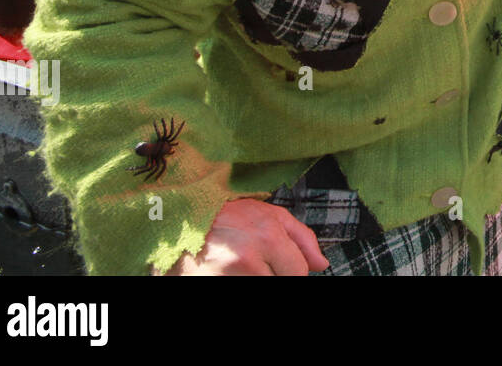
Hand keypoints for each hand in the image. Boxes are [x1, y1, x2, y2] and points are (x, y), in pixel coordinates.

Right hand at [164, 198, 328, 275]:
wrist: (179, 220)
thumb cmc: (228, 215)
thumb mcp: (269, 214)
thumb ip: (302, 238)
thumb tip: (322, 264)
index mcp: (268, 236)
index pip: (299, 273)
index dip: (294, 271)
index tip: (282, 266)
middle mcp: (249, 259)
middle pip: (283, 282)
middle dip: (275, 275)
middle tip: (260, 264)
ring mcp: (230, 276)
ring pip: (263, 284)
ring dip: (257, 279)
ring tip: (244, 267)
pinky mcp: (214, 284)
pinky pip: (240, 288)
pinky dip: (240, 281)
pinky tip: (232, 273)